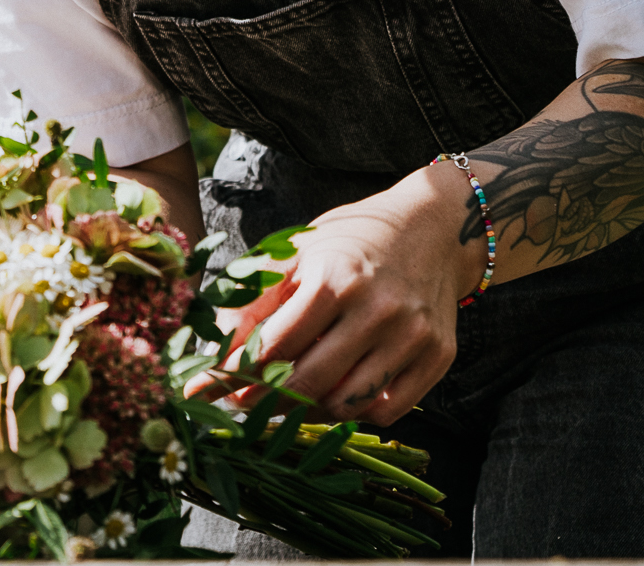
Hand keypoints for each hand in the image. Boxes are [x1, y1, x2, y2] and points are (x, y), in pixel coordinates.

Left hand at [205, 164, 479, 426]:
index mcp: (337, 278)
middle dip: (263, 402)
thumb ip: (256, 295)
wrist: (436, 228)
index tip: (206, 390)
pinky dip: (353, 415)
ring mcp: (412, 337)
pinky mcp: (437, 357)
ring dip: (305, 413)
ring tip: (284, 402)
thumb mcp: (301, 249)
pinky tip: (332, 399)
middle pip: (308, 381)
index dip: (234, 372)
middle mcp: (378, 310)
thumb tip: (217, 347)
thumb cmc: (355, 238)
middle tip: (240, 406)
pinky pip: (386, 411)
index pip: (275, 345)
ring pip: (345, 404)